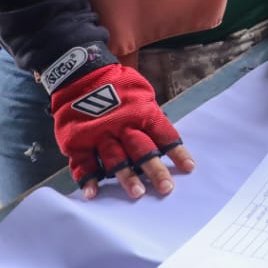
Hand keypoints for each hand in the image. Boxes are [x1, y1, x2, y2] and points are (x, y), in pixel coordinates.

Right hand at [49, 62, 193, 200]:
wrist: (80, 73)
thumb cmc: (117, 85)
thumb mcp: (141, 94)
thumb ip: (150, 116)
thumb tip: (164, 141)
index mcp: (142, 113)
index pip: (164, 134)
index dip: (177, 152)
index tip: (189, 168)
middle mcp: (123, 125)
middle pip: (142, 150)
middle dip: (155, 170)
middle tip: (166, 189)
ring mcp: (100, 134)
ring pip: (115, 158)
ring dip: (127, 177)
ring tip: (137, 193)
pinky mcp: (78, 141)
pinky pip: (83, 163)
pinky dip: (87, 179)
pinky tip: (93, 194)